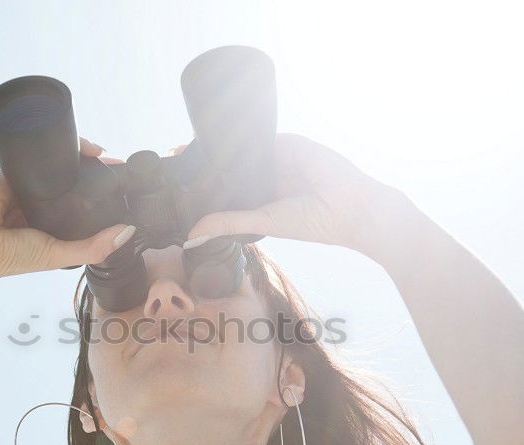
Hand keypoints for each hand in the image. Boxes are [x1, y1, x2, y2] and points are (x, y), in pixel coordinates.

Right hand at [0, 137, 135, 284]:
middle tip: (116, 164)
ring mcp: (28, 183)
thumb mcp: (59, 255)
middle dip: (94, 170)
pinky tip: (77, 146)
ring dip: (80, 155)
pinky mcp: (14, 168)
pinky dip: (57, 146)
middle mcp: (43, 202)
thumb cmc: (9, 256)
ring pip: (59, 163)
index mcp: (53, 223)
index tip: (123, 184)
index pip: (83, 203)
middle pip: (74, 179)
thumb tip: (128, 232)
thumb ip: (94, 247)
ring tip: (101, 153)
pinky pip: (38, 152)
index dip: (103, 194)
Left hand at [179, 133, 415, 259]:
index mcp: (261, 198)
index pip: (226, 186)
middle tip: (171, 155)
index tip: (174, 177)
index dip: (203, 182)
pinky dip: (241, 133)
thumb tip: (191, 236)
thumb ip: (229, 224)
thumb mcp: (264, 222)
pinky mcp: (288, 141)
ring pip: (241, 147)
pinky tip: (217, 131)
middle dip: (204, 161)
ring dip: (218, 145)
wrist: (352, 205)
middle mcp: (266, 177)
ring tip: (185, 143)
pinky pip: (260, 133)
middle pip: (229, 164)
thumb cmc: (314, 221)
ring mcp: (277, 157)